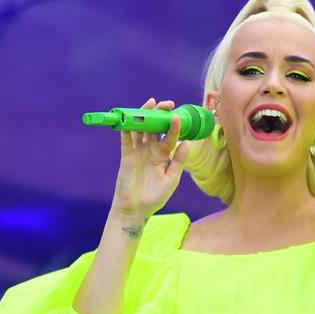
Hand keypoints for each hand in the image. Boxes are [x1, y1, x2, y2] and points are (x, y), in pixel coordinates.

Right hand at [111, 97, 191, 221]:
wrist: (136, 210)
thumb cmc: (155, 197)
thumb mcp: (171, 179)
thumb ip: (178, 161)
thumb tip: (188, 142)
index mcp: (163, 155)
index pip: (169, 136)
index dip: (174, 126)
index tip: (179, 117)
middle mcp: (150, 150)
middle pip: (155, 127)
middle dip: (160, 114)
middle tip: (167, 104)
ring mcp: (138, 151)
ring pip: (140, 129)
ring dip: (145, 115)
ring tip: (151, 103)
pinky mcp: (126, 156)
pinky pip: (126, 139)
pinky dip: (127, 128)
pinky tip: (131, 118)